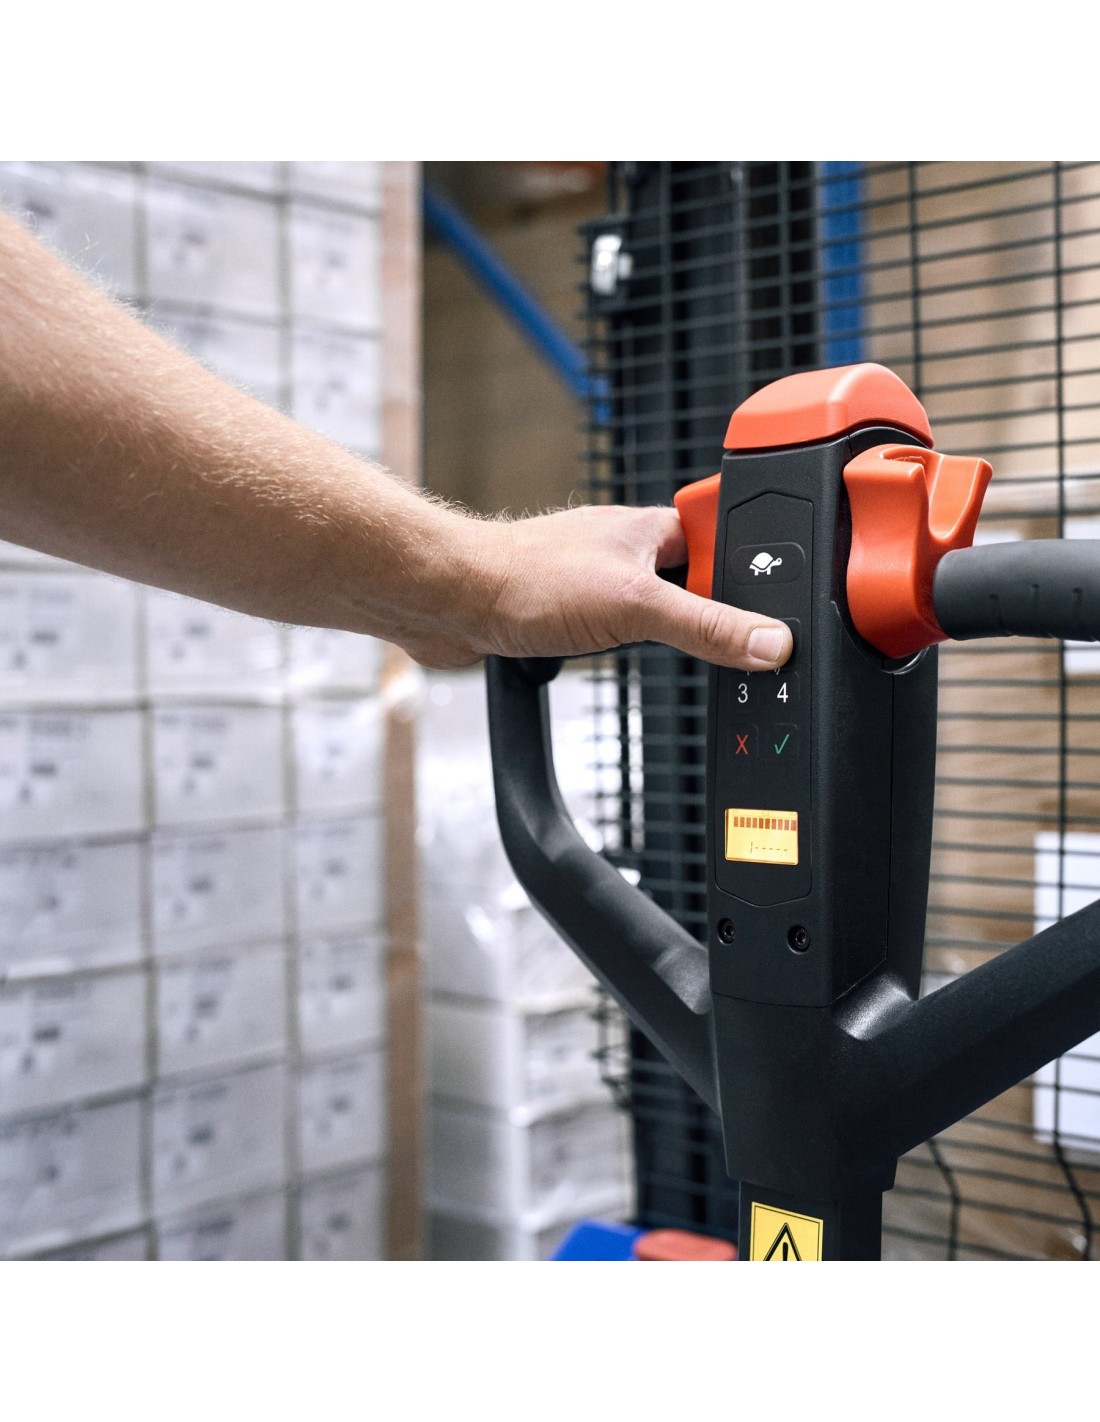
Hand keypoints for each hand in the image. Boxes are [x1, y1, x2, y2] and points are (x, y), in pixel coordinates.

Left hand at [417, 503, 793, 670]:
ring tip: (671, 654)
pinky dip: (626, 651)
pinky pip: (620, 632)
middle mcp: (628, 549)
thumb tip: (770, 642)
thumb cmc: (525, 580)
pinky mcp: (571, 611)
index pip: (728, 540)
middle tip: (727, 647)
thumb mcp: (636, 607)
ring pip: (658, 611)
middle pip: (697, 583)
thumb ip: (707, 626)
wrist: (447, 602)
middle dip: (709, 617)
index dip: (754, 574)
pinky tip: (621, 659)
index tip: (783, 610)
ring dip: (665, 637)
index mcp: (653, 528)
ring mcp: (599, 580)